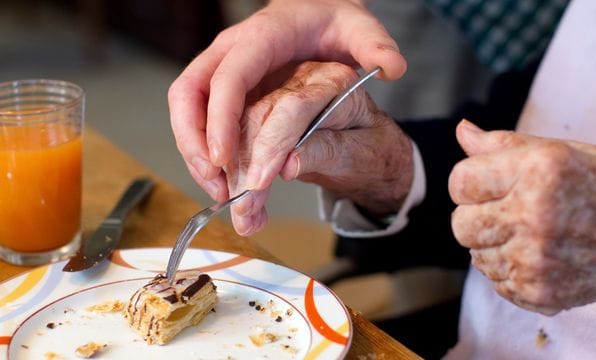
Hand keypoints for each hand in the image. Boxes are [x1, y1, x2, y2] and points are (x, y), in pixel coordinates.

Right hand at [168, 0, 406, 206]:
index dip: (219, 120)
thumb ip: (375, 46)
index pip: (229, 78)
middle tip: (217, 186)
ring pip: (187, 110)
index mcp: (262, 37)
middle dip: (195, 144)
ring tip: (221, 193)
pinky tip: (225, 181)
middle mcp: (232, 51)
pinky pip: (199, 118)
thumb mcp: (358, 28)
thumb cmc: (332, 21)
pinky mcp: (221, 87)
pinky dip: (206, 150)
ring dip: (195, 154)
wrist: (315, 12)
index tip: (223, 159)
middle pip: (190, 95)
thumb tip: (393, 68)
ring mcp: (222, 68)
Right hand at [224, 61, 412, 235]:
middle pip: (253, 113)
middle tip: (244, 209)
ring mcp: (274, 88)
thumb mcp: (363, 152)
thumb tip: (289, 164)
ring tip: (242, 214)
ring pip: (231, 124)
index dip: (270, 145)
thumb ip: (329, 151)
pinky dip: (224, 168)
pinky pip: (226, 132)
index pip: (292, 106)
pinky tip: (232, 197)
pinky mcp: (256, 105)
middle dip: (241, 166)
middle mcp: (298, 76)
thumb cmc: (372, 148)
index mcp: (333, 79)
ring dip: (227, 171)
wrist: (368, 147)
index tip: (258, 183)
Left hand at [449, 120, 595, 318]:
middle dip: (478, 217)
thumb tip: (462, 131)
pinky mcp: (540, 291)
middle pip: (461, 224)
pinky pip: (497, 283)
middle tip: (512, 211)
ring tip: (534, 235)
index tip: (491, 185)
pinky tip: (543, 257)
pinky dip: (513, 272)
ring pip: (476, 256)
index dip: (471, 183)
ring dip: (496, 246)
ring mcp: (535, 258)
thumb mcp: (563, 152)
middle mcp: (533, 215)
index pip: (460, 182)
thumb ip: (504, 145)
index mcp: (537, 170)